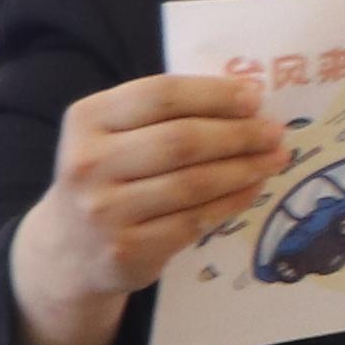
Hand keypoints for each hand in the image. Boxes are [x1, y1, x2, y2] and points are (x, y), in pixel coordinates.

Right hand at [10, 73, 287, 344]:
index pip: (160, 95)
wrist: (69, 248)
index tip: (255, 96)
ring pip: (192, 184)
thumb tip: (246, 99)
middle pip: (181, 141)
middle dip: (237, 134)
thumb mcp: (114, 134)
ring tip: (274, 158)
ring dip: (243, 169)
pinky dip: (231, 202)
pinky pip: (194, 221)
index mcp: (86, 119)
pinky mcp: (128, 251)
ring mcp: (106, 212)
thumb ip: (164, 114)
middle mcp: (89, 164)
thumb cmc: (108, 176)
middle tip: (275, 131)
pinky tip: (252, 188)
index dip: (213, 94)